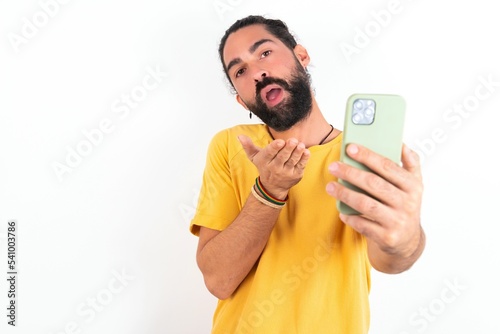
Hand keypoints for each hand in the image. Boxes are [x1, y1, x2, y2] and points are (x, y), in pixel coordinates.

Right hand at [238, 135, 309, 198]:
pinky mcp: (296, 175)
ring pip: (292, 161)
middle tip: (293, 140)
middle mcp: (275, 168)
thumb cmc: (265, 167)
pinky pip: (301, 166)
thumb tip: (239, 136)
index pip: (270, 154)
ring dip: (297, 153)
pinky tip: (306, 152)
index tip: (280, 141)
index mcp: (265, 161)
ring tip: (300, 145)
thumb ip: (248, 146)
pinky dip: (304, 159)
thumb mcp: (255, 157)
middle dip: (288, 148)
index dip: (275, 147)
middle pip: (282, 157)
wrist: (273, 187)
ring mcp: (286, 172)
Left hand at [326, 143, 422, 258]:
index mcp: (413, 186)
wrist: (407, 240)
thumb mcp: (414, 184)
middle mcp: (407, 203)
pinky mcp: (387, 237)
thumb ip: (411, 163)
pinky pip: (363, 225)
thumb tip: (401, 144)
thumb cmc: (404, 205)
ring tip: (330, 187)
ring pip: (366, 205)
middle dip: (351, 173)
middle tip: (333, 166)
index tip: (350, 147)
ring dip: (345, 194)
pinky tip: (341, 211)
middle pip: (374, 184)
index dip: (368, 156)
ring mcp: (397, 221)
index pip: (388, 166)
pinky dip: (350, 217)